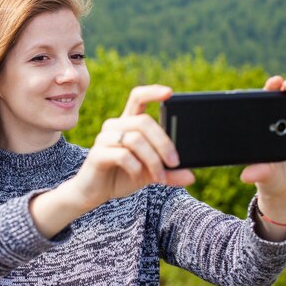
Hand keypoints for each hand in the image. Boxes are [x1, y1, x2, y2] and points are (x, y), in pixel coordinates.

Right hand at [69, 85, 194, 208]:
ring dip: (153, 160)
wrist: (94, 193)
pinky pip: (123, 155)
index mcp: (128, 124)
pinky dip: (136, 168)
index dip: (152, 92)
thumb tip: (191, 176)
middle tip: (174, 162)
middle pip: (143, 121)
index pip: (138, 97)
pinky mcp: (97, 154)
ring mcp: (104, 139)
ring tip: (159, 177)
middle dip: (163, 142)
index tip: (170, 93)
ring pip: (135, 139)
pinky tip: (138, 177)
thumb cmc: (121, 177)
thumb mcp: (149, 174)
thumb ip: (169, 173)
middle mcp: (115, 126)